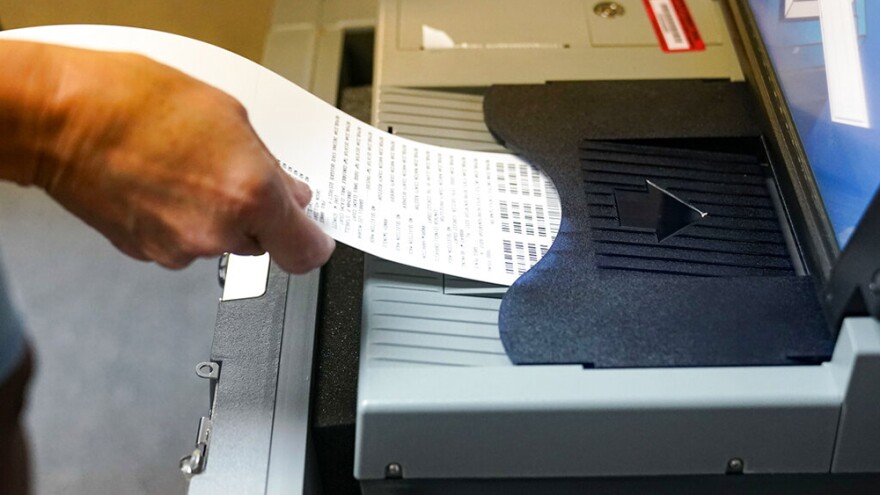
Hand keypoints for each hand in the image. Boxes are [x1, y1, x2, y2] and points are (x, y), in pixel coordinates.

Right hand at [16, 44, 334, 271]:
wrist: (59, 118)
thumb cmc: (134, 101)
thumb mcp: (230, 115)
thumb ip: (271, 165)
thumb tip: (291, 192)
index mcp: (250, 193)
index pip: (307, 251)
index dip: (314, 241)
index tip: (315, 232)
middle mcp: (217, 231)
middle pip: (263, 243)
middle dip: (258, 214)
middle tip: (235, 174)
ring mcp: (179, 247)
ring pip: (220, 242)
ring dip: (216, 216)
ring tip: (188, 170)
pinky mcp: (146, 253)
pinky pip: (183, 242)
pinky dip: (182, 220)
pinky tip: (165, 183)